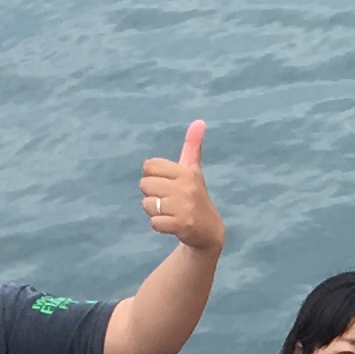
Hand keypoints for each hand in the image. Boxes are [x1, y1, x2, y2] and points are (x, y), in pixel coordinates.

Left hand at [138, 121, 221, 253]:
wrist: (209, 231)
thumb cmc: (195, 196)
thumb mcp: (194, 170)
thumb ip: (192, 146)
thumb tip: (199, 121)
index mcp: (186, 171)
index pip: (149, 166)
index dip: (153, 176)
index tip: (166, 184)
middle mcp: (186, 186)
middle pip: (145, 185)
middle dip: (152, 195)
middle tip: (169, 200)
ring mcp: (184, 206)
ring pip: (147, 204)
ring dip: (155, 212)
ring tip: (171, 212)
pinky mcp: (182, 224)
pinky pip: (154, 222)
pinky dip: (160, 226)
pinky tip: (172, 224)